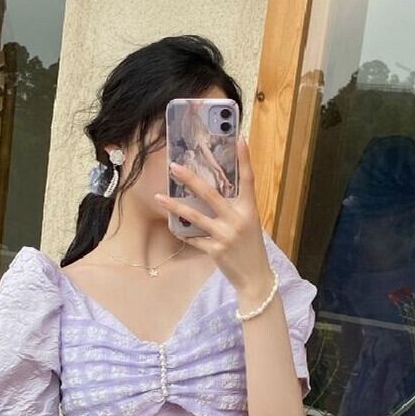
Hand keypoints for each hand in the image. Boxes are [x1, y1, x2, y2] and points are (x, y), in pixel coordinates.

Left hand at [154, 134, 272, 303]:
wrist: (255, 277)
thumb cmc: (251, 248)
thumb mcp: (249, 223)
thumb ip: (235, 208)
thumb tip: (212, 194)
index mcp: (249, 209)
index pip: (248, 179)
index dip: (245, 158)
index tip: (240, 138)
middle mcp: (237, 219)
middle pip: (210, 194)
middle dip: (190, 179)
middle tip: (174, 166)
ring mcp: (225, 235)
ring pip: (195, 216)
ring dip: (175, 206)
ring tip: (159, 197)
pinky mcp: (215, 250)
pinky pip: (194, 238)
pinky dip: (183, 232)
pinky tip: (172, 225)